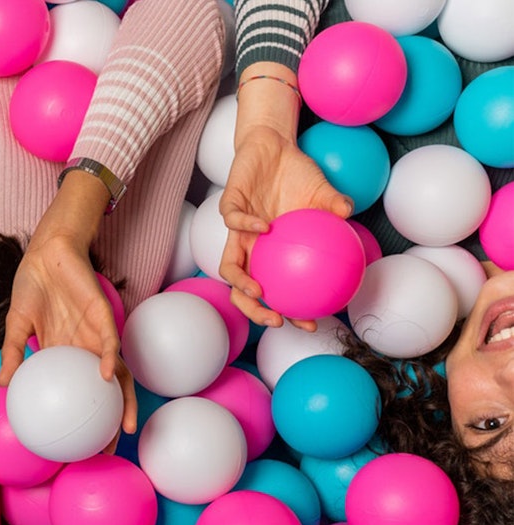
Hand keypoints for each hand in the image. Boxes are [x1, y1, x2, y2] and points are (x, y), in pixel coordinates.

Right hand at [0, 175, 137, 434]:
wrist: (46, 254)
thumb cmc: (32, 287)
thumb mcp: (16, 326)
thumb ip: (14, 355)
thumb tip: (1, 387)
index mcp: (66, 354)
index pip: (79, 392)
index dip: (83, 417)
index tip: (79, 445)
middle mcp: (86, 350)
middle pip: (105, 392)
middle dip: (111, 421)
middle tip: (110, 450)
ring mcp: (96, 335)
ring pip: (118, 374)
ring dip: (123, 400)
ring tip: (126, 427)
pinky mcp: (103, 317)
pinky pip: (111, 343)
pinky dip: (111, 361)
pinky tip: (107, 378)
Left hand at [218, 124, 351, 330]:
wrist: (273, 146)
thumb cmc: (297, 174)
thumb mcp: (322, 191)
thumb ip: (334, 206)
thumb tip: (351, 214)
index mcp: (271, 252)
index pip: (277, 291)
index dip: (290, 311)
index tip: (309, 324)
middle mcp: (251, 246)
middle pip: (243, 291)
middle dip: (255, 310)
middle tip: (276, 319)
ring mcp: (238, 228)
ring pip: (229, 265)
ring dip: (240, 282)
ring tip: (259, 291)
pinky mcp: (229, 205)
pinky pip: (233, 221)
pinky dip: (247, 226)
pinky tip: (267, 228)